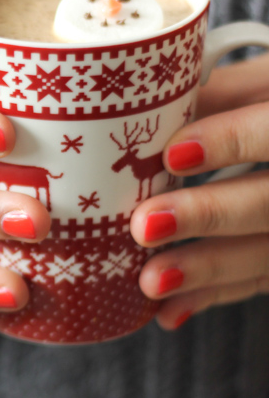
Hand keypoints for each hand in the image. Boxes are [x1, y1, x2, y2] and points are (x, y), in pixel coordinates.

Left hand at [134, 53, 268, 329]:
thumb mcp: (259, 86)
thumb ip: (214, 96)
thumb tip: (139, 112)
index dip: (233, 141)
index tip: (173, 154)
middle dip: (211, 214)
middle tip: (144, 225)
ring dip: (209, 269)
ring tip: (150, 281)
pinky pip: (260, 280)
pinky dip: (215, 294)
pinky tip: (170, 312)